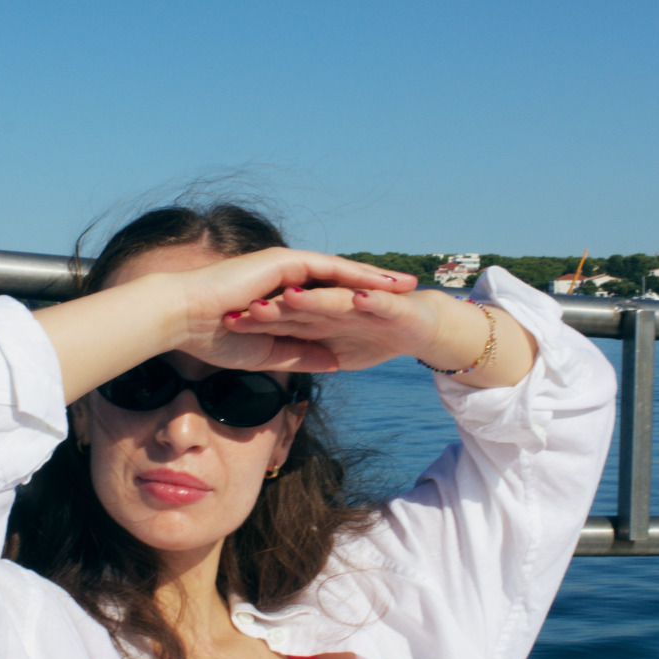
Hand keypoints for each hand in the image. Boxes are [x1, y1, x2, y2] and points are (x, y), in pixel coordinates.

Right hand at [36, 248, 416, 403]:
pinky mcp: (283, 263)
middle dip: (375, 286)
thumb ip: (300, 354)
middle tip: (408, 292)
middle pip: (339, 280)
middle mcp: (285, 276)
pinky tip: (381, 283)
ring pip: (340, 271)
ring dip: (374, 278)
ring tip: (406, 286)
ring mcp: (285, 266)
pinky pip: (328, 269)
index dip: (354, 305)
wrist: (182, 317)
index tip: (383, 314)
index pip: (325, 298)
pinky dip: (355, 276)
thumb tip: (334, 361)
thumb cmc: (211, 338)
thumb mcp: (267, 352)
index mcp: (279, 294)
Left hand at [225, 281, 538, 385]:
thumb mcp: (336, 351)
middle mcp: (339, 306)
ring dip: (314, 300)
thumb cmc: (379, 336)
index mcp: (323, 316)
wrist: (426, 325)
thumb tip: (279, 362)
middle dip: (277, 308)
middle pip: (302, 307)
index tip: (232, 325)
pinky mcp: (392, 306)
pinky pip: (376, 304)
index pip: (286, 319)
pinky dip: (367, 302)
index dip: (261, 322)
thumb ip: (310, 355)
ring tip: (293, 296)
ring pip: (334, 300)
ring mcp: (364, 304)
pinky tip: (356, 299)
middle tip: (249, 308)